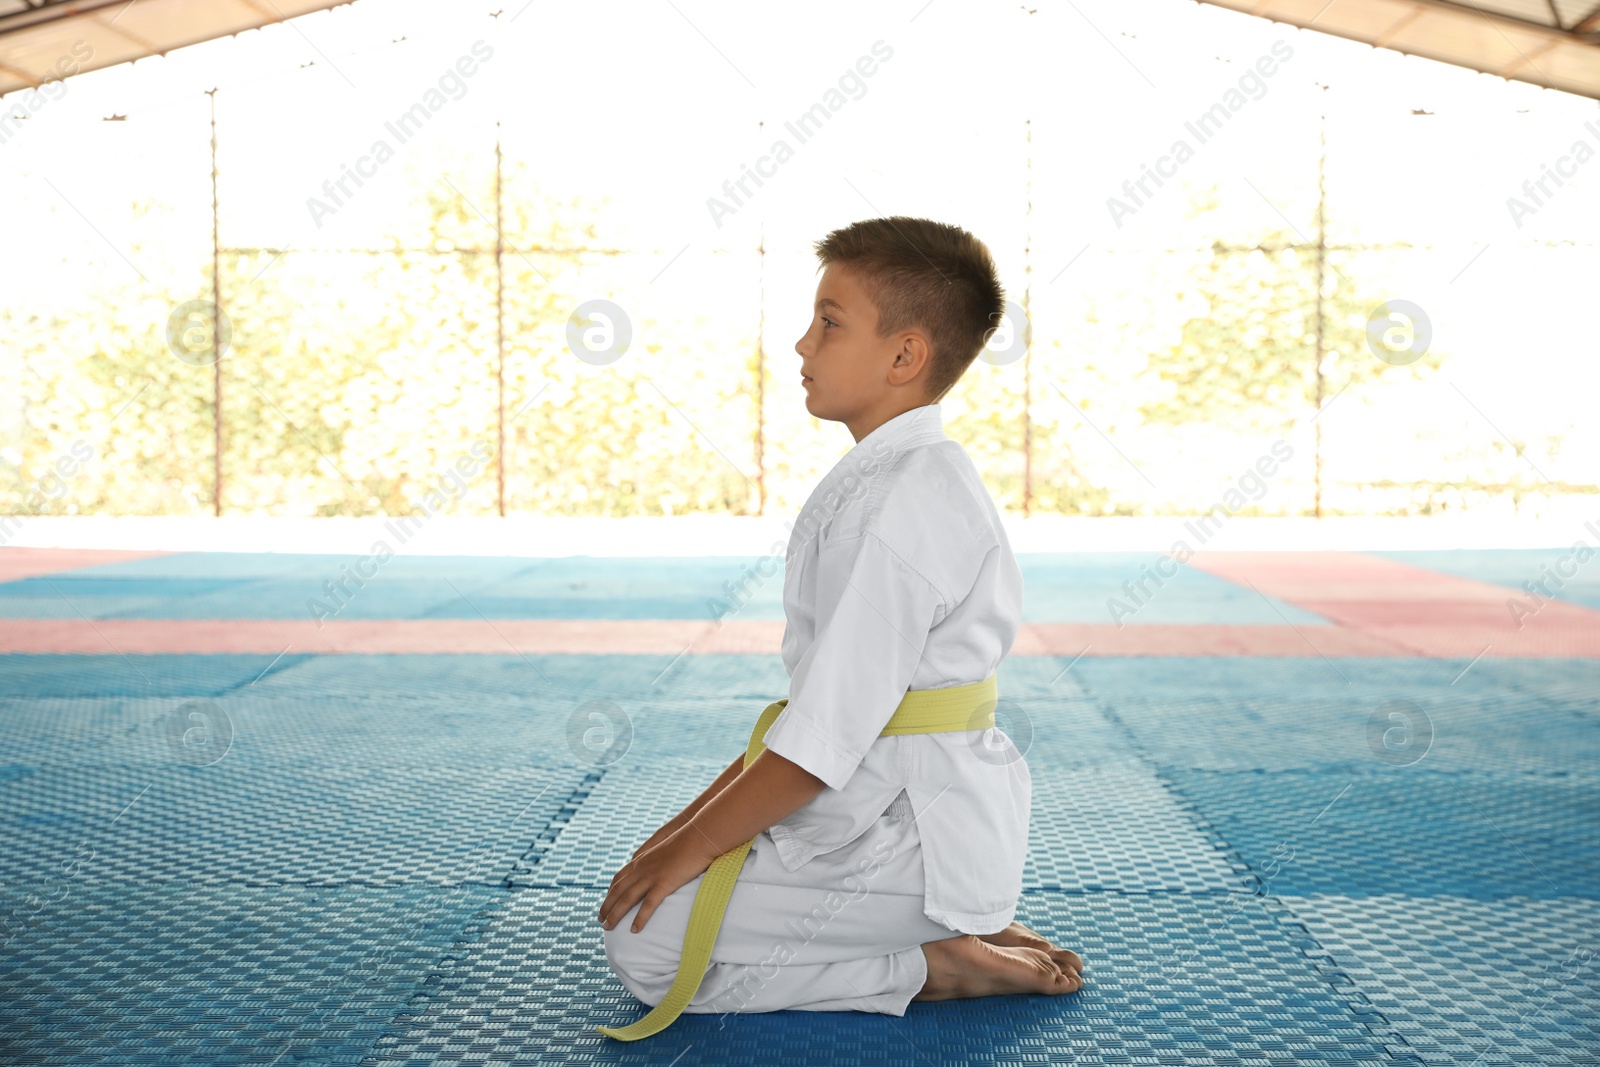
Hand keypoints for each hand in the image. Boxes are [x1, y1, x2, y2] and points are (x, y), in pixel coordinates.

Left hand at [599, 824, 724, 933]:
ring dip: (615, 915)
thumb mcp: (667, 849)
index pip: (619, 877)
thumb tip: (659, 867)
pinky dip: (640, 918)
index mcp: (642, 859)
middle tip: (600, 920)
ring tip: (608, 928)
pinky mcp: (664, 883)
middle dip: (607, 906)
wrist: (699, 836)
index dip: (610, 891)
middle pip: (618, 890)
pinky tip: (634, 930)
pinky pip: (648, 905)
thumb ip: (658, 858)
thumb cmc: (688, 841)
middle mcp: (642, 868)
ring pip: (627, 899)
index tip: (606, 903)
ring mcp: (652, 875)